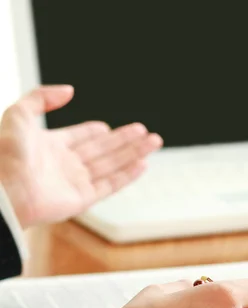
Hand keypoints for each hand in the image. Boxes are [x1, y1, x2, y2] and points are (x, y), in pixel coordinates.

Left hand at [0, 85, 162, 227]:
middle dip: (125, 140)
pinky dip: (128, 175)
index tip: (108, 127)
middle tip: (144, 131)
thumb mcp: (17, 115)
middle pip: (102, 150)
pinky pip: (110, 185)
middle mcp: (64, 165)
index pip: (79, 137)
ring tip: (153, 142)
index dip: (94, 131)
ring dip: (134, 153)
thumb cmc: (3, 156)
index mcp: (49, 146)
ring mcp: (74, 182)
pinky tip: (142, 164)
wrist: (2, 192)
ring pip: (112, 165)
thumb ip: (41, 97)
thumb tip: (68, 90)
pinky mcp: (81, 199)